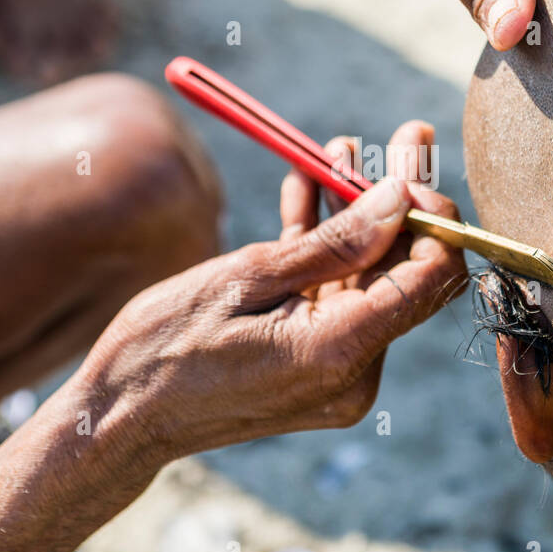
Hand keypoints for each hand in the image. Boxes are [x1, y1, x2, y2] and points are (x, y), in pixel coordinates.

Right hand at [83, 120, 466, 459]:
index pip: (432, 277)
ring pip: (371, 277)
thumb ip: (332, 242)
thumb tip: (400, 198)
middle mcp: (355, 371)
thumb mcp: (246, 277)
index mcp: (340, 352)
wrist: (120, 419)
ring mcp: (339, 373)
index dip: (432, 215)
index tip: (408, 168)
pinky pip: (336, 296)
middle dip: (403, 200)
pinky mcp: (318, 365)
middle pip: (406, 271)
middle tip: (406, 133)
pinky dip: (325, 248)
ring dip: (358, 215)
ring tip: (341, 148)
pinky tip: (310, 186)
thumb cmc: (165, 348)